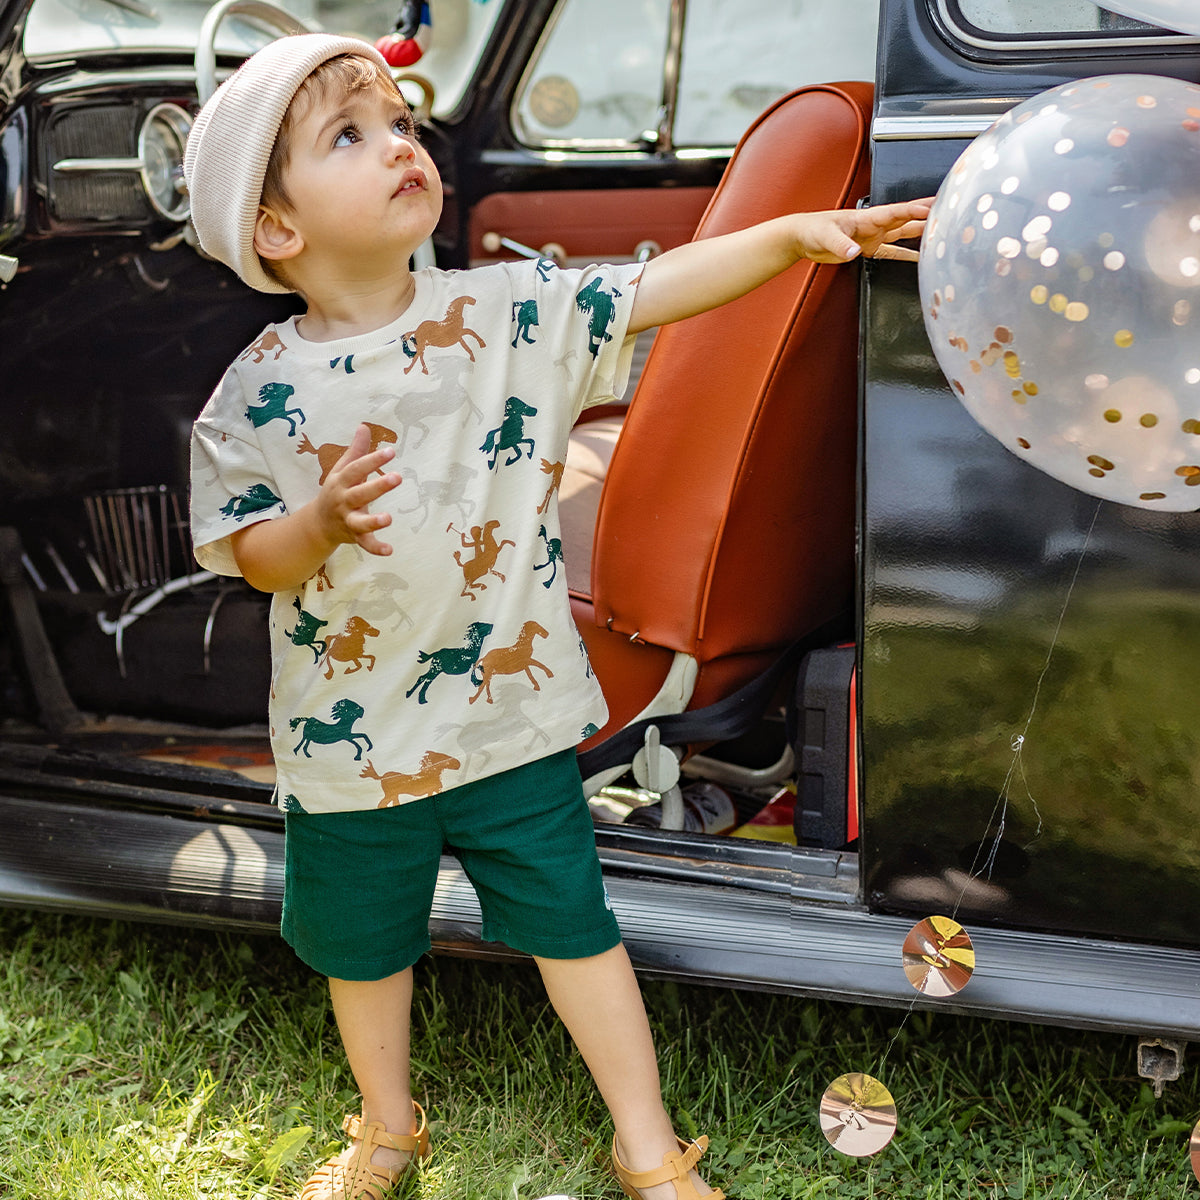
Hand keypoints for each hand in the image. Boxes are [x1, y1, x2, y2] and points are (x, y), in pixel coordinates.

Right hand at [316, 423, 402, 556]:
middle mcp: (343, 501)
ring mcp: (348, 520)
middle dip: (378, 486)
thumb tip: (364, 426)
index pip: (357, 469)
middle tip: (398, 478)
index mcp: (342, 482)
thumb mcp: (342, 470)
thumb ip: (355, 450)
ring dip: (373, 521)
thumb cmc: (337, 491)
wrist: (318, 523)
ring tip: (388, 518)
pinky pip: (365, 544)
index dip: (373, 460)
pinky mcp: (354, 537)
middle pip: (360, 493)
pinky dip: (376, 548)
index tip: (391, 452)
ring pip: (360, 522)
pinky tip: (390, 550)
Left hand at [795, 198, 933, 264]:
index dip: (915, 210)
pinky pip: (893, 251)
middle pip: (907, 218)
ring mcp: (874, 236)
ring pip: (904, 233)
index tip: (934, 210)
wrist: (803, 237)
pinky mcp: (869, 248)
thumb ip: (842, 245)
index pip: (897, 212)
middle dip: (929, 215)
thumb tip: (855, 251)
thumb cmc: (813, 230)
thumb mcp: (826, 237)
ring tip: (942, 234)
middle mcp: (875, 225)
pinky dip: (907, 254)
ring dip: (922, 233)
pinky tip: (920, 258)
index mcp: (868, 217)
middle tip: (951, 212)